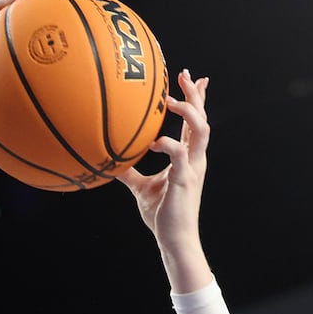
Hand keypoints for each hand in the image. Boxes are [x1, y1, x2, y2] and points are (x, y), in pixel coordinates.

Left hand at [120, 69, 210, 252]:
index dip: (197, 99)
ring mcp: (192, 168)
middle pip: (202, 118)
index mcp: (188, 158)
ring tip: (170, 101)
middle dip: (195, 95)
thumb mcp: (141, 188)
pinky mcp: (184, 180)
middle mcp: (194, 159)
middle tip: (184, 75)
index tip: (194, 78)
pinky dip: (168, 144)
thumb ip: (130, 172)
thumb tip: (111, 162)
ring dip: (189, 112)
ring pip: (201, 130)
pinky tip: (153, 142)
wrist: (174, 239)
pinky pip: (180, 154)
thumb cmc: (162, 216)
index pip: (195, 123)